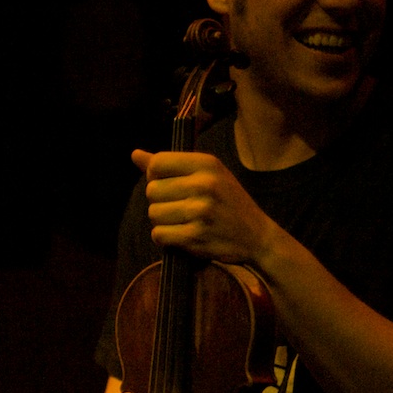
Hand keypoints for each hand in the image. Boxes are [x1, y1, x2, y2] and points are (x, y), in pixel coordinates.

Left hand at [132, 150, 278, 266]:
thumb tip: (134, 155)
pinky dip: (165, 237)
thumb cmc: (227, 202)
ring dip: (162, 221)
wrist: (258, 236)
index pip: (156, 163)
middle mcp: (204, 184)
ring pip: (153, 213)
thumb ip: (170, 165)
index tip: (168, 184)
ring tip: (182, 221)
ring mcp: (200, 211)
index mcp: (206, 163)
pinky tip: (181, 235)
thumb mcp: (207, 175)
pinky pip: (159, 235)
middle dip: (159, 201)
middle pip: (151, 190)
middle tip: (179, 207)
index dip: (154, 176)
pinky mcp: (196, 236)